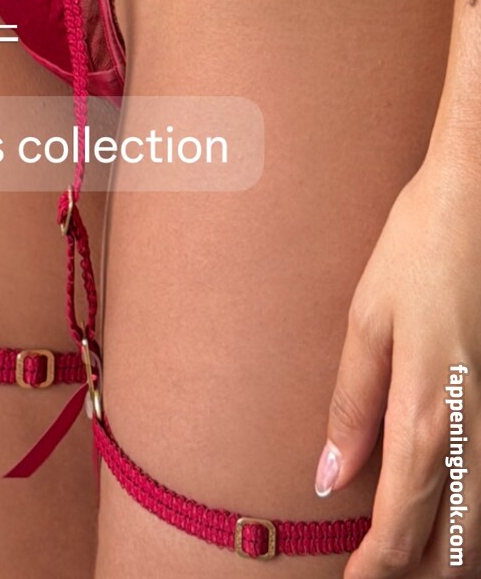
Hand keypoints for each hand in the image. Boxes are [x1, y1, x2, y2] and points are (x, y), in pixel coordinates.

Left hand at [316, 150, 479, 576]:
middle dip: (419, 574)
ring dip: (452, 553)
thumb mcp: (368, 319)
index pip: (400, 527)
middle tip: (377, 575)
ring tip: (411, 555)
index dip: (375, 570)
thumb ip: (352, 406)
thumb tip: (328, 478)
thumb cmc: (422, 247)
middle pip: (457, 548)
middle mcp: (476, 434)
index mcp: (425, 415)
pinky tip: (449, 504)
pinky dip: (476, 514)